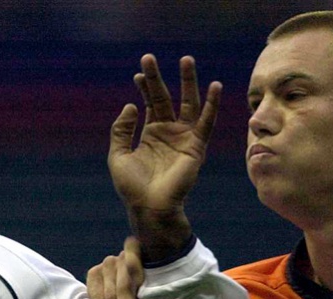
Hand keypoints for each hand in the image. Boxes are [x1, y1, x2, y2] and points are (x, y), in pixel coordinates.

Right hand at [87, 237, 151, 298]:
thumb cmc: (149, 291)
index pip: (140, 270)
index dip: (140, 282)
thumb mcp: (155, 293)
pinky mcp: (93, 272)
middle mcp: (123, 256)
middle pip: (123, 289)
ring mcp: (106, 263)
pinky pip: (96, 298)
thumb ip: (155, 296)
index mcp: (145, 256)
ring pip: (109, 297)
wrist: (131, 283)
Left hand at [109, 54, 221, 260]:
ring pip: (188, 103)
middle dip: (159, 78)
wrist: (149, 206)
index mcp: (150, 134)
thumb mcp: (118, 155)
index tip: (138, 74)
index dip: (144, 88)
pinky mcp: (196, 146)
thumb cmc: (132, 187)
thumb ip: (121, 130)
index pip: (149, 104)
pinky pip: (206, 122)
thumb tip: (131, 105)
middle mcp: (168, 132)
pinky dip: (212, 104)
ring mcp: (183, 138)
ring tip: (186, 60)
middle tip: (150, 57)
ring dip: (188, 82)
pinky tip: (214, 86)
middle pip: (165, 98)